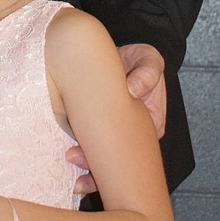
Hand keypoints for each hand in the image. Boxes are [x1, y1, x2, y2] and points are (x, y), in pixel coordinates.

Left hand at [66, 42, 166, 193]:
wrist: (119, 56)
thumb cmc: (139, 59)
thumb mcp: (149, 60)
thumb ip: (148, 72)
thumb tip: (133, 89)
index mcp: (150, 123)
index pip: (135, 147)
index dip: (117, 155)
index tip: (97, 157)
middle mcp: (132, 132)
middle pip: (117, 157)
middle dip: (98, 165)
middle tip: (74, 159)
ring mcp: (114, 130)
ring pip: (102, 154)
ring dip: (87, 162)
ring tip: (71, 162)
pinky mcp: (98, 124)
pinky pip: (91, 141)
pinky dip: (81, 150)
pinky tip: (68, 158)